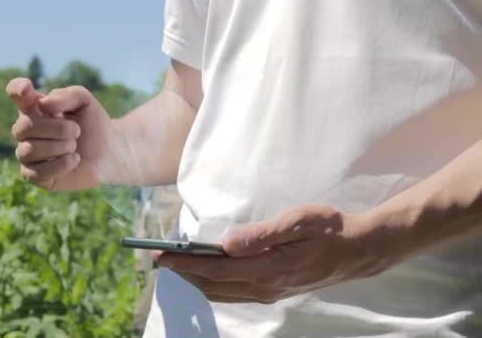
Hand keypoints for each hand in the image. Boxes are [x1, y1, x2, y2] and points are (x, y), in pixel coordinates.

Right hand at [7, 78, 114, 190]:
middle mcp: (26, 131)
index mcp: (35, 108)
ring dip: (60, 147)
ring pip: (29, 150)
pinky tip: (74, 159)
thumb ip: (65, 96)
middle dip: (57, 128)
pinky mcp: (35, 176)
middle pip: (25, 126)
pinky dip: (61, 164)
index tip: (27, 89)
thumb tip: (42, 105)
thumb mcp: (84, 102)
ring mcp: (28, 154)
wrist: (109, 153)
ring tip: (75, 146)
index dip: (17, 90)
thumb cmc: (93, 125)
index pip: (16, 94)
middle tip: (77, 131)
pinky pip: (37, 172)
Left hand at [155, 205, 403, 303]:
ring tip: (176, 265)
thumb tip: (226, 244)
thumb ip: (261, 234)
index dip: (185, 263)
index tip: (161, 256)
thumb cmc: (329, 230)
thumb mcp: (297, 222)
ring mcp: (269, 292)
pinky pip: (233, 293)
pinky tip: (206, 273)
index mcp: (268, 269)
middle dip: (183, 273)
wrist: (357, 251)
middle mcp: (265, 287)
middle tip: (159, 260)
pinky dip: (213, 284)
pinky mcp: (273, 291)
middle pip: (212, 285)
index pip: (214, 269)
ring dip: (196, 280)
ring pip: (221, 292)